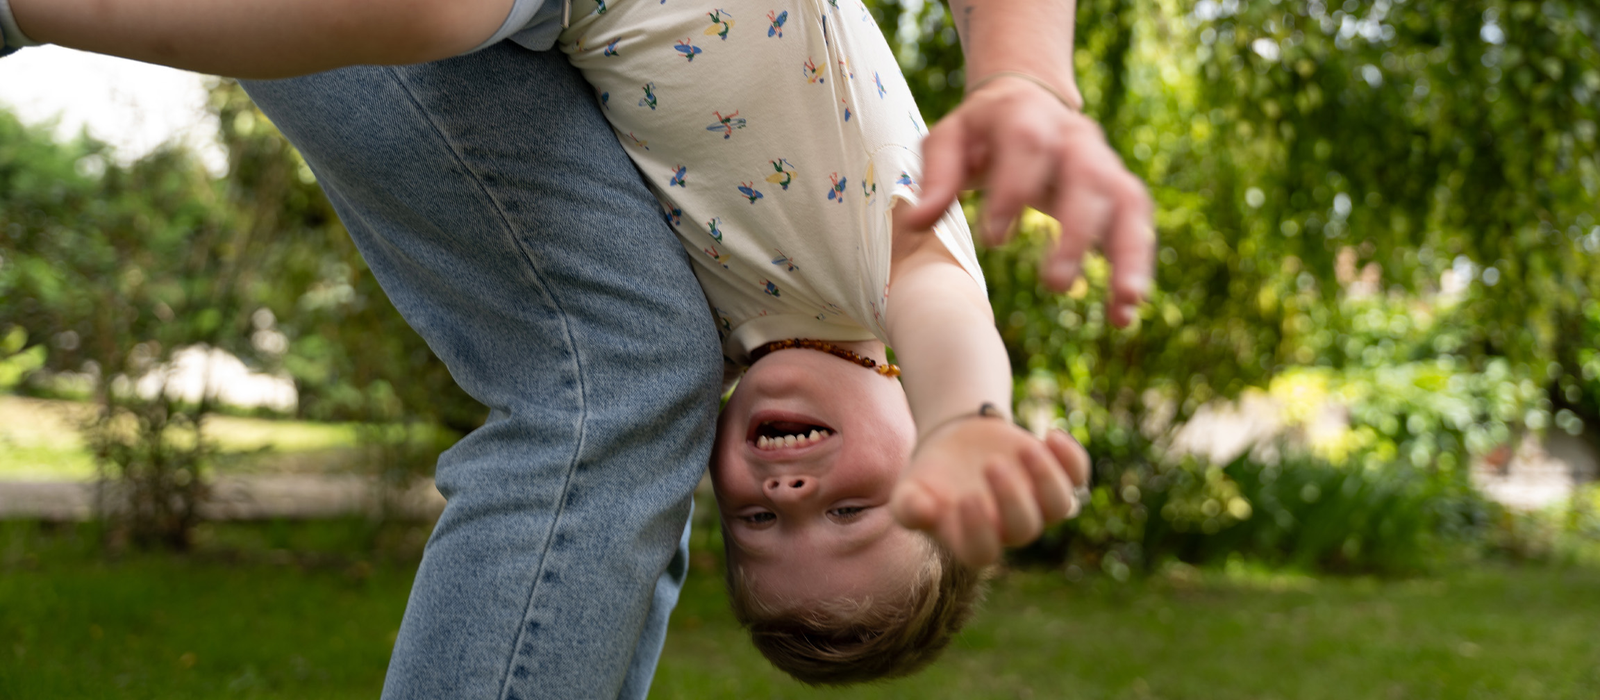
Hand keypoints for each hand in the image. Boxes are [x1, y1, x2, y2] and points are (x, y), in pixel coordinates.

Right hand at [890, 423, 1090, 567]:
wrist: (955, 446)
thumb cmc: (930, 477)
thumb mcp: (909, 488)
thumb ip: (909, 506)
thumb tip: (921, 512)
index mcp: (973, 540)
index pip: (982, 552)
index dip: (979, 531)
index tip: (967, 498)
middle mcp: (1010, 528)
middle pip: (1025, 529)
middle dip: (1013, 498)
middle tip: (992, 465)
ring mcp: (1036, 503)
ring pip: (1060, 506)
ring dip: (1048, 478)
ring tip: (1025, 448)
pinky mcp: (1051, 476)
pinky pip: (1077, 475)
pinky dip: (1072, 458)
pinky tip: (1050, 435)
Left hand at [902, 76, 1155, 326]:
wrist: (1026, 98)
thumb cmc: (978, 130)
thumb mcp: (947, 139)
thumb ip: (936, 177)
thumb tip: (916, 224)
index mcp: (1025, 116)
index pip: (1028, 145)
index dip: (1015, 190)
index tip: (994, 239)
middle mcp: (1074, 136)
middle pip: (1088, 178)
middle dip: (1076, 232)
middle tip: (1055, 285)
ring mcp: (1102, 160)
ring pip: (1126, 201)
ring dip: (1130, 253)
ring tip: (1125, 301)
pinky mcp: (1118, 187)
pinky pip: (1135, 223)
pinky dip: (1135, 266)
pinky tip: (1124, 311)